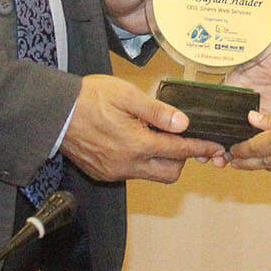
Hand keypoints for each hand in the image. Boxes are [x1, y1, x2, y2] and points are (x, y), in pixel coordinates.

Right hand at [60, 74, 224, 182]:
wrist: (54, 113)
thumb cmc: (88, 97)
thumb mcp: (126, 95)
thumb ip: (156, 111)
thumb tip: (183, 123)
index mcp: (136, 144)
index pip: (179, 150)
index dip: (201, 148)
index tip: (217, 147)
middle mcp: (127, 164)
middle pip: (170, 173)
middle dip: (182, 158)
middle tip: (181, 139)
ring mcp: (114, 172)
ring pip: (150, 175)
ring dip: (160, 160)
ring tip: (154, 136)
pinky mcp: (103, 173)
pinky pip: (132, 174)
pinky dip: (141, 162)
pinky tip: (134, 142)